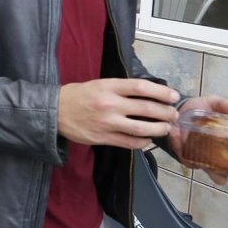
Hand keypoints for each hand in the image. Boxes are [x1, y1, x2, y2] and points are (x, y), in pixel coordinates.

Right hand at [58, 79, 179, 149]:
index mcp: (108, 86)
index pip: (141, 87)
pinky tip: (149, 139)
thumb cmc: (78, 95)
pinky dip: (143, 143)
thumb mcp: (99, 83)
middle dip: (165, 112)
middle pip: (146, 109)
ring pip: (141, 129)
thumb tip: (147, 94)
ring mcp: (107, 123)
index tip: (173, 96)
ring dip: (159, 129)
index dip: (161, 92)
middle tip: (174, 114)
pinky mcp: (103, 138)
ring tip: (166, 128)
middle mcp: (109, 104)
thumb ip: (121, 88)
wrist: (54, 112)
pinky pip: (130, 143)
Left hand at [172, 96, 227, 188]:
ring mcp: (212, 162)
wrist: (175, 114)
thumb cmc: (201, 110)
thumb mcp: (214, 102)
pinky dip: (198, 164)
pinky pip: (201, 171)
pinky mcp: (195, 163)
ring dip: (222, 172)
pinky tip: (195, 152)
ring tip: (215, 157)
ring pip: (223, 178)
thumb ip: (226, 105)